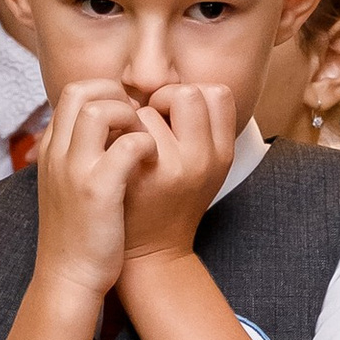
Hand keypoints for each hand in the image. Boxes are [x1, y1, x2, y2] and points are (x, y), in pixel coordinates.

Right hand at [32, 81, 151, 306]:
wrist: (68, 277)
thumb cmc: (78, 234)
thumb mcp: (68, 186)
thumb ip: (79, 155)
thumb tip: (110, 130)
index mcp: (51, 150)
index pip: (73, 93)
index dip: (106, 94)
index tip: (128, 117)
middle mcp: (58, 153)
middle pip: (80, 89)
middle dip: (117, 95)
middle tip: (139, 121)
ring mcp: (74, 169)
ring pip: (100, 109)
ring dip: (131, 116)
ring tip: (145, 140)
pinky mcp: (97, 189)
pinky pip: (129, 145)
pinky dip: (146, 145)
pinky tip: (153, 162)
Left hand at [117, 80, 238, 272]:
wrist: (147, 253)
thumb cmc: (170, 202)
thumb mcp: (203, 168)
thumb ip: (200, 128)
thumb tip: (175, 86)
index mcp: (222, 155)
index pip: (218, 93)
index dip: (193, 96)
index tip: (176, 117)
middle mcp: (202, 159)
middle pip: (187, 92)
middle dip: (163, 101)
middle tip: (151, 126)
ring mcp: (169, 166)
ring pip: (149, 109)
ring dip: (136, 121)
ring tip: (133, 149)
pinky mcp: (136, 173)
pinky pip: (125, 128)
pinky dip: (118, 135)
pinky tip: (117, 157)